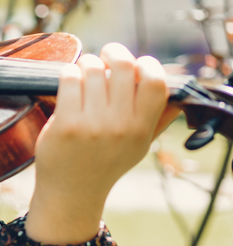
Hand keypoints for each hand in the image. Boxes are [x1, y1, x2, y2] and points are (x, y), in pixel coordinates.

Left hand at [26, 43, 176, 244]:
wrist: (72, 192)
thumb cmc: (105, 163)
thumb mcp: (139, 145)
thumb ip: (158, 120)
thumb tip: (178, 95)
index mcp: (141, 128)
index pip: (155, 82)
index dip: (147, 64)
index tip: (136, 64)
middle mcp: (120, 126)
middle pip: (123, 66)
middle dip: (113, 52)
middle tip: (104, 56)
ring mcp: (93, 125)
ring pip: (92, 68)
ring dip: (86, 63)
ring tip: (83, 71)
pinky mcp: (66, 124)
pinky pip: (69, 79)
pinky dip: (68, 72)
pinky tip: (69, 80)